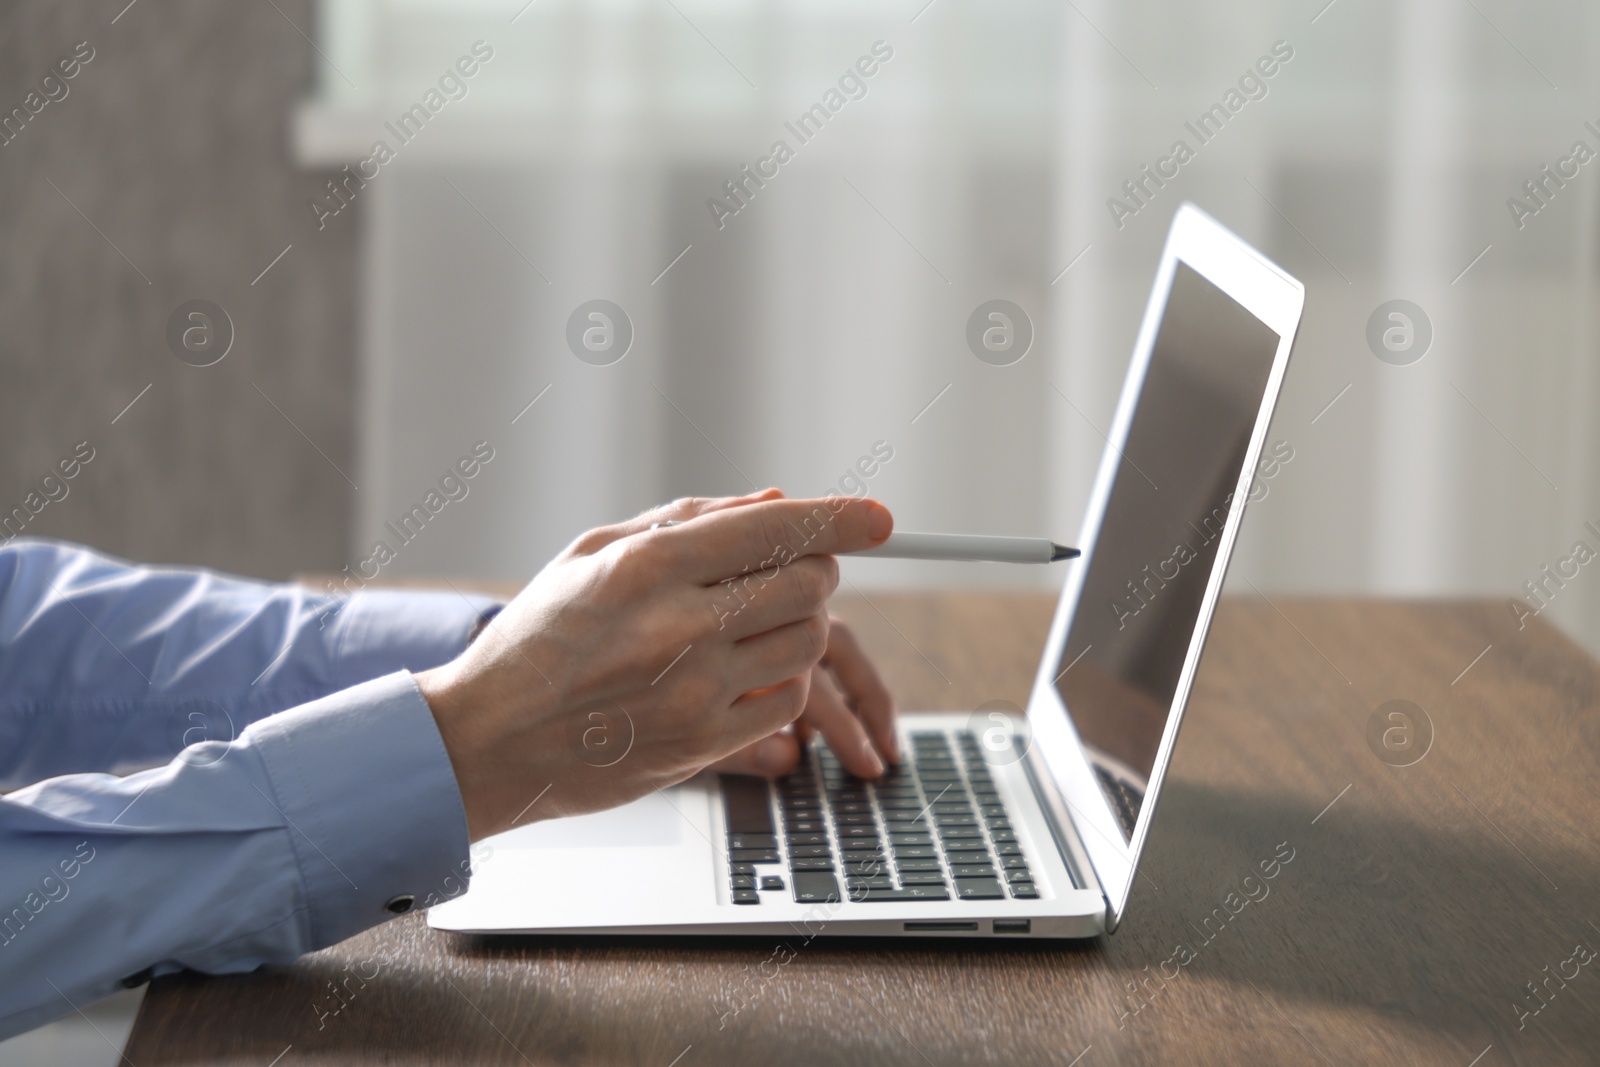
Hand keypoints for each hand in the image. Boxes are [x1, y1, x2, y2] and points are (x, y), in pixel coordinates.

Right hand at [415, 491, 893, 840]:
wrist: (486, 740)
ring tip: (752, 625)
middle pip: (810, 582)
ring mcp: (694, 689)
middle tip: (783, 576)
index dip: (843, 517)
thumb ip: (688, 520)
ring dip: (799, 625)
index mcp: (649, 564)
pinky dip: (782, 679)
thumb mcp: (593, 554)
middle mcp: (678, 623)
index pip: (778, 527)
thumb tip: (775, 500)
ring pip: (808, 640)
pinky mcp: (702, 743)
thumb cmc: (537, 638)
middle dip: (811, 571)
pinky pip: (789, 699)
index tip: (881, 519)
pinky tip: (742, 672)